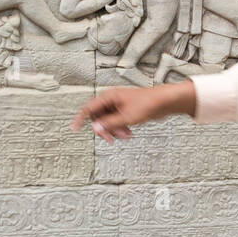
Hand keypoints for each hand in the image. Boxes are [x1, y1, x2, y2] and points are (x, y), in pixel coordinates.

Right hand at [72, 82, 194, 142]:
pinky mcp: (126, 110)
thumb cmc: (147, 104)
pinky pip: (117, 122)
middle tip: (110, 139)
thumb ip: (109, 124)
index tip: (74, 129)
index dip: (80, 119)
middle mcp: (112, 99)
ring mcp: (119, 105)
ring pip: (108, 121)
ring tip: (126, 135)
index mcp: (109, 97)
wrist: (163, 102)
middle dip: (105, 129)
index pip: (89, 108)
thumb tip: (96, 128)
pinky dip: (120, 129)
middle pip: (99, 117)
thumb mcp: (126, 118)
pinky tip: (129, 133)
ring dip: (115, 130)